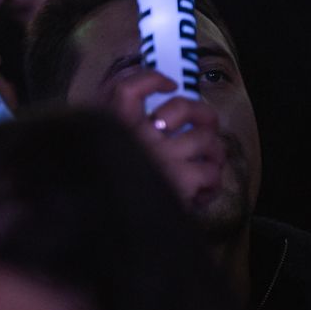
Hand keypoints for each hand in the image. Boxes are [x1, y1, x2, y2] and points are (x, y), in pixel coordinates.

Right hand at [104, 68, 227, 212]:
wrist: (103, 229)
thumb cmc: (105, 197)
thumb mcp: (96, 156)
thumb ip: (114, 135)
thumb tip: (151, 118)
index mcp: (112, 128)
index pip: (128, 87)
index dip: (152, 79)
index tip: (169, 85)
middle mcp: (139, 136)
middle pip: (183, 107)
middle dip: (203, 114)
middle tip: (206, 124)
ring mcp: (162, 156)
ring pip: (205, 139)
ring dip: (214, 151)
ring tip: (210, 163)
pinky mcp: (180, 180)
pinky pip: (210, 172)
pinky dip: (212, 182)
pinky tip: (203, 192)